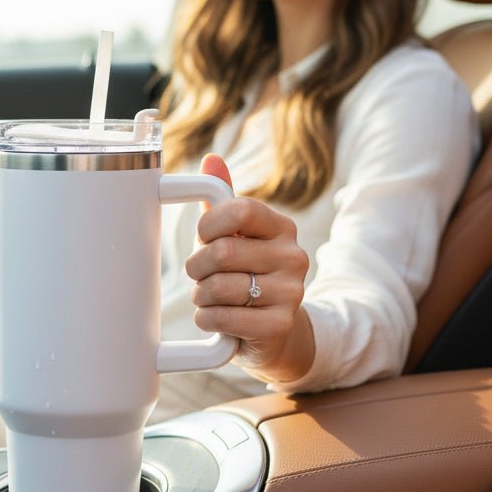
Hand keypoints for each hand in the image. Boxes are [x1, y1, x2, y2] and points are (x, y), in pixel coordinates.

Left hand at [185, 155, 313, 383]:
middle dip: (197, 267)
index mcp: (282, 228)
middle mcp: (293, 257)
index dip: (208, 225)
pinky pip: (223, 317)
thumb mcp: (236, 236)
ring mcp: (291, 293)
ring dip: (200, 296)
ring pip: (219, 287)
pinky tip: (214, 317)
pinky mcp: (279, 326)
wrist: (274, 332)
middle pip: (222, 252)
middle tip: (199, 275)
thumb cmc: (246, 274)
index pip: (239, 210)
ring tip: (208, 298)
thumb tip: (211, 159)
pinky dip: (206, 318)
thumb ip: (222, 199)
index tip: (202, 239)